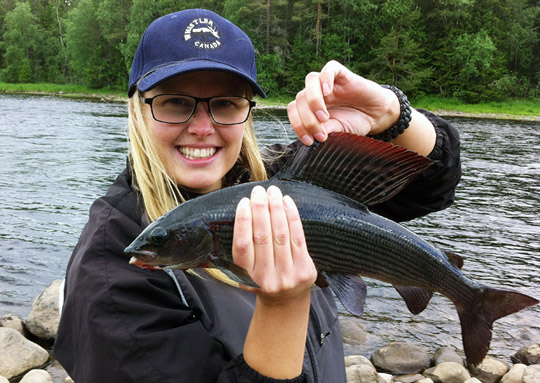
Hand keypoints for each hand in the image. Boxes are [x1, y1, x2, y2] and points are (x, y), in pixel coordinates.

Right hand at [232, 185, 316, 303]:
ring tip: (273, 192)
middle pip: (262, 237)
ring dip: (276, 209)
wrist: (285, 301)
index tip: (244, 202)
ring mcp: (287, 276)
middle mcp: (266, 278)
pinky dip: (292, 217)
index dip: (243, 221)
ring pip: (281, 235)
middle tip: (258, 191)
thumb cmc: (263, 276)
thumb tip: (246, 208)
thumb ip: (244, 247)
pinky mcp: (304, 270)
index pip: (243, 245)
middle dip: (260, 209)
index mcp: (246, 277)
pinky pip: (298, 238)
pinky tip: (287, 202)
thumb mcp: (246, 270)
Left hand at [287, 60, 400, 144]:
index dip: (298, 125)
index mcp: (310, 106)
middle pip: (300, 98)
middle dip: (307, 120)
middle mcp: (316, 92)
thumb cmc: (355, 121)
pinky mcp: (343, 75)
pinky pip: (330, 69)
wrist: (377, 114)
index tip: (309, 142)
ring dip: (313, 100)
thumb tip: (310, 137)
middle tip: (321, 134)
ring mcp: (328, 82)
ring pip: (311, 80)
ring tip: (324, 117)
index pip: (294, 110)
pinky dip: (326, 79)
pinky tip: (328, 92)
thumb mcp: (337, 130)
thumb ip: (323, 130)